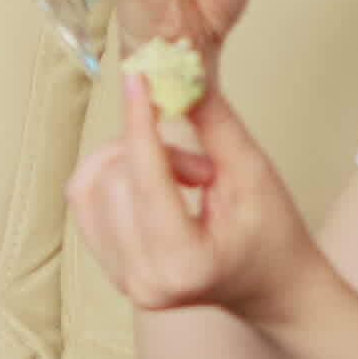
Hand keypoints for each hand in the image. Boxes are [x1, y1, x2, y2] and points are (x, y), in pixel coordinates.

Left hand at [65, 70, 331, 325]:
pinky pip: (85, 201)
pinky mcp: (110, 270)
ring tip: (185, 181)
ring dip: (132, 163)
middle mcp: (143, 281)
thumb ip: (213, 124)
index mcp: (184, 264)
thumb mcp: (253, 174)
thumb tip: (177, 71)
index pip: (147, 181)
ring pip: (92, 187)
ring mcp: (121, 280)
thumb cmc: (272, 233)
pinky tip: (152, 183)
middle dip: (155, 153)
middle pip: (115, 180)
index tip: (138, 77)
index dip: (139, 122)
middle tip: (204, 168)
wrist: (271, 287)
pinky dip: (112, 176)